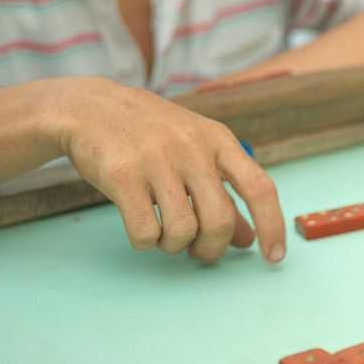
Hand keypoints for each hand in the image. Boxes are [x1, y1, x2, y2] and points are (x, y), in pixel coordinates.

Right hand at [53, 78, 284, 262]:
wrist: (89, 107)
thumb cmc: (150, 135)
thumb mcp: (195, 151)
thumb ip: (223, 193)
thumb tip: (249, 239)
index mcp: (218, 140)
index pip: (260, 188)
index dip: (272, 225)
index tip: (274, 256)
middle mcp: (192, 148)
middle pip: (220, 221)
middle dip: (211, 248)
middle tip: (199, 250)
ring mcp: (157, 160)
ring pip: (183, 231)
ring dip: (175, 245)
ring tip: (165, 234)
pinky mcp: (122, 175)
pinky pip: (146, 232)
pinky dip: (146, 242)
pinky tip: (141, 227)